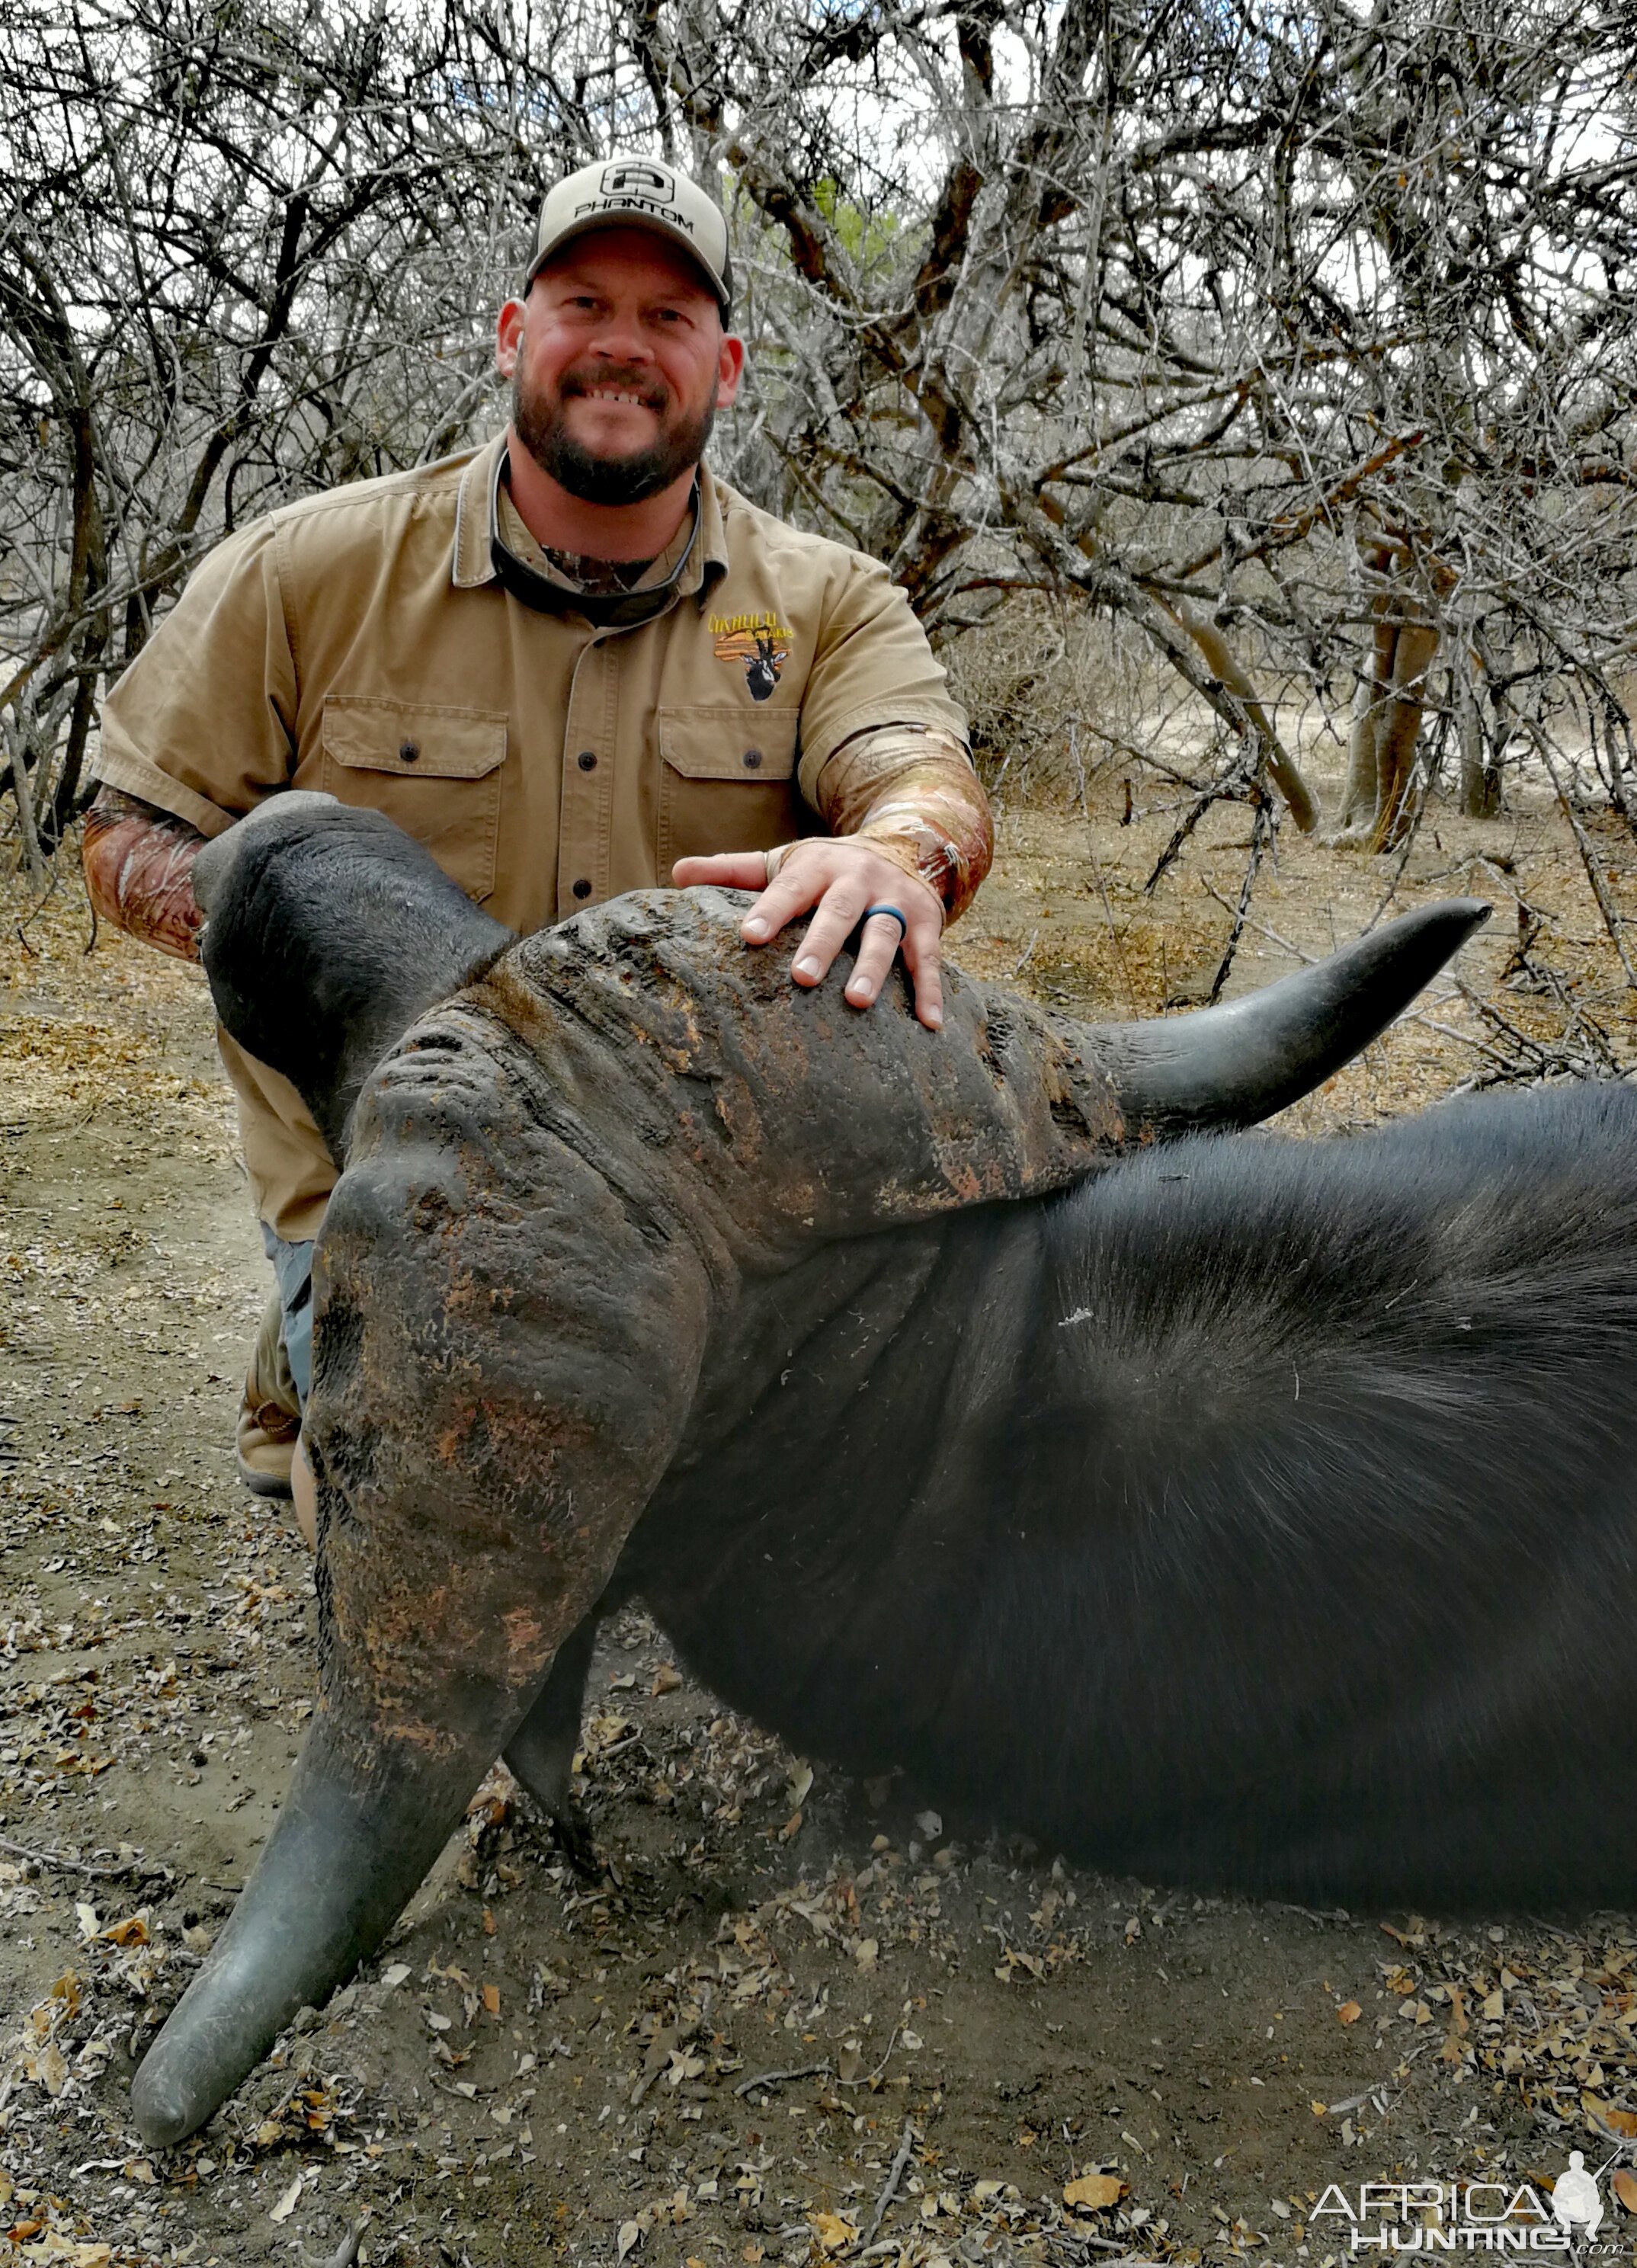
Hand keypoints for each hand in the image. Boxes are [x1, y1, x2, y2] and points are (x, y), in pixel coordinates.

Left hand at [671, 840, 945, 1029]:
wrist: (905, 843)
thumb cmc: (828, 868)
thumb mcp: (786, 862)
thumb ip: (734, 872)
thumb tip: (677, 874)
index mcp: (818, 865)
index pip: (790, 888)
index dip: (770, 910)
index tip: (748, 937)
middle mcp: (859, 879)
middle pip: (840, 911)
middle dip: (822, 943)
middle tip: (801, 977)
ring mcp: (896, 901)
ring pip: (885, 933)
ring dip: (874, 968)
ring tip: (856, 1002)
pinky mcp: (928, 922)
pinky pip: (931, 958)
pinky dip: (930, 991)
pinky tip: (929, 1024)